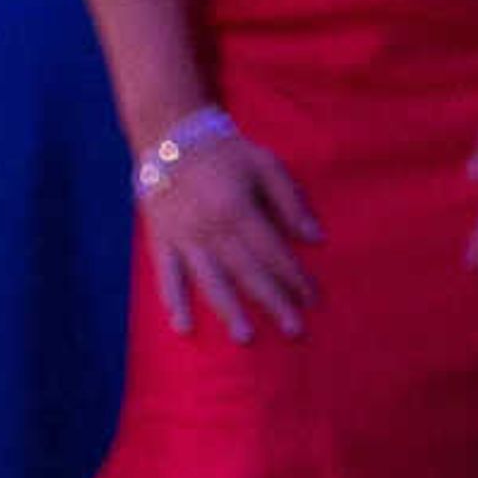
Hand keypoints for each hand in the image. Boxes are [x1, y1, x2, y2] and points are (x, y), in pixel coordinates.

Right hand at [143, 127, 323, 342]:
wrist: (173, 139)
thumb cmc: (228, 153)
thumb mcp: (268, 166)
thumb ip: (290, 202)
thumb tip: (316, 238)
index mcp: (238, 210)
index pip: (273, 253)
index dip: (295, 277)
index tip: (314, 299)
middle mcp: (210, 230)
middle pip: (247, 273)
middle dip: (273, 302)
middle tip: (294, 331)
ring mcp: (183, 239)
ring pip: (209, 282)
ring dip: (228, 311)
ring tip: (246, 337)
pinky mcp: (161, 242)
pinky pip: (167, 277)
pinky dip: (174, 302)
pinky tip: (184, 327)